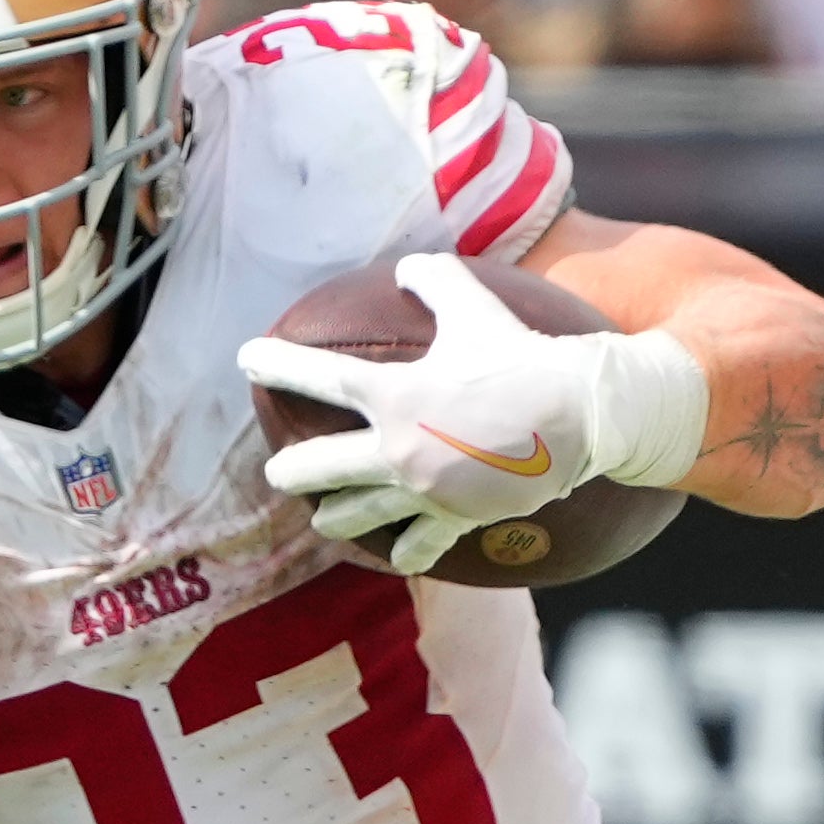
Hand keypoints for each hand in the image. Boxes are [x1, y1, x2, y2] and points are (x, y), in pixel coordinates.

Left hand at [238, 254, 707, 574]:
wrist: (577, 414)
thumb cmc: (523, 352)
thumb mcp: (474, 303)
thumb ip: (432, 278)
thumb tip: (407, 267)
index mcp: (392, 394)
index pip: (315, 377)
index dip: (274, 364)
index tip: (246, 359)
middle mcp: (395, 449)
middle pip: (313, 469)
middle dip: (287, 470)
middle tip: (277, 471)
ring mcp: (421, 491)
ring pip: (351, 518)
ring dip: (332, 517)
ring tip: (325, 518)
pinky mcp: (453, 520)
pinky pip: (414, 549)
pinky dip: (402, 553)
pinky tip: (395, 555)